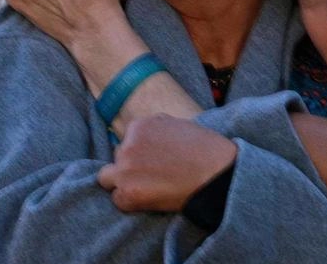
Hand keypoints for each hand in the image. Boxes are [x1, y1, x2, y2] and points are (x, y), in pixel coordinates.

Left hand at [97, 115, 236, 211]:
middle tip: (153, 175)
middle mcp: (127, 145)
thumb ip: (155, 129)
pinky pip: (118, 200)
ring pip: (108, 179)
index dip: (140, 152)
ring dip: (124, 183)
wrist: (218, 173)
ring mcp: (126, 170)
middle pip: (118, 158)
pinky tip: (151, 199)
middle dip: (131, 166)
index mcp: (139, 125)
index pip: (127, 140)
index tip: (154, 161)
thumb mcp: (178, 124)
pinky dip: (131, 202)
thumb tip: (144, 137)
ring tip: (149, 188)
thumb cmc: (206, 149)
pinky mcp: (129, 194)